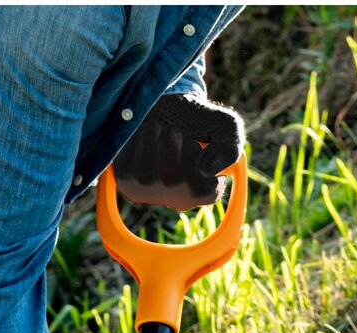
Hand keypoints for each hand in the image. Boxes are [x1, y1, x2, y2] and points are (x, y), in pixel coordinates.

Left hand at [112, 93, 243, 210]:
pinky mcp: (125, 182)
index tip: (193, 142)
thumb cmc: (197, 121)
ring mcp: (150, 194)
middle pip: (171, 180)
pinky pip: (125, 164)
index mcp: (206, 191)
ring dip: (151, 139)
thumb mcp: (224, 126)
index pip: (203, 182)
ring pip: (145, 175)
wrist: (163, 109)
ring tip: (157, 129)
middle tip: (173, 131)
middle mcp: (177, 200)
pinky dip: (133, 141)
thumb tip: (207, 170)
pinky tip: (141, 136)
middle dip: (171, 142)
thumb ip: (230, 146)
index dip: (195, 151)